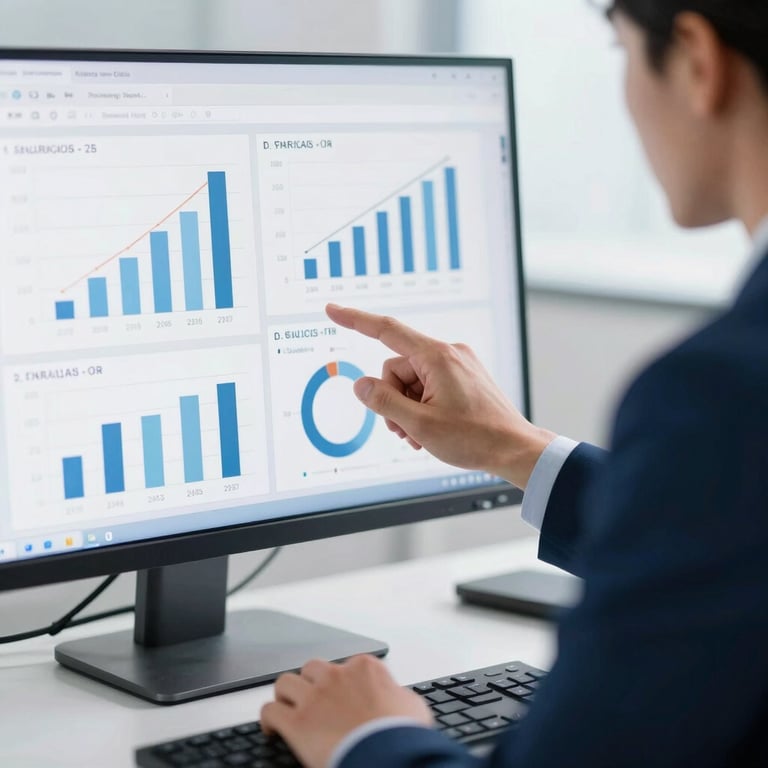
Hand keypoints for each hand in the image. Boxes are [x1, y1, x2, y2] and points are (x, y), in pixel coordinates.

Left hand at [261, 655, 431, 767]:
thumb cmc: (402, 733)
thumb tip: (397, 698)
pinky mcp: (297, 722)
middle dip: (310, 683)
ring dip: (286, 696)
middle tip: (311, 699)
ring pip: (285, 683)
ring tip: (287, 708)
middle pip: (311, 669)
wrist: (389, 754)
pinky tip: (272, 729)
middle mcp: (336, 676)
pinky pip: (270, 711)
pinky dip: (269, 719)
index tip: (342, 695)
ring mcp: (315, 697)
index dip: (342, 682)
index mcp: (364, 668)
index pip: (346, 665)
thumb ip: (398, 694)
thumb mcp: (412, 706)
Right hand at [326, 304, 554, 489]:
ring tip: (421, 435)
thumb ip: (383, 402)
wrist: (514, 449)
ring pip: (411, 382)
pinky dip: (422, 408)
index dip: (354, 320)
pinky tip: (430, 430)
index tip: (332, 309)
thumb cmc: (474, 437)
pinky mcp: (463, 378)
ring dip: (408, 409)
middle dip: (393, 400)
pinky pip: (428, 386)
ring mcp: (457, 365)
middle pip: (396, 369)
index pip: (386, 330)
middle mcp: (448, 354)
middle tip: (406, 429)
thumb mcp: (419, 424)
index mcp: (437, 357)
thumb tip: (360, 385)